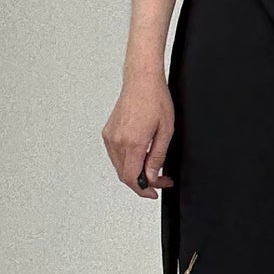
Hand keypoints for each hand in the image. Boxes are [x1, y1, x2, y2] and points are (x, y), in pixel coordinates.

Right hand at [103, 75, 174, 198]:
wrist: (141, 80)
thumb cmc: (155, 99)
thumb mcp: (166, 131)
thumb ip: (158, 157)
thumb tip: (152, 176)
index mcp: (133, 142)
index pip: (132, 178)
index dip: (144, 190)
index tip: (154, 192)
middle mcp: (117, 141)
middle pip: (125, 175)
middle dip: (143, 182)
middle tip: (160, 180)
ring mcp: (110, 137)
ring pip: (120, 167)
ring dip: (135, 173)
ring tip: (153, 168)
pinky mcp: (107, 133)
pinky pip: (116, 156)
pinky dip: (127, 162)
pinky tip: (141, 157)